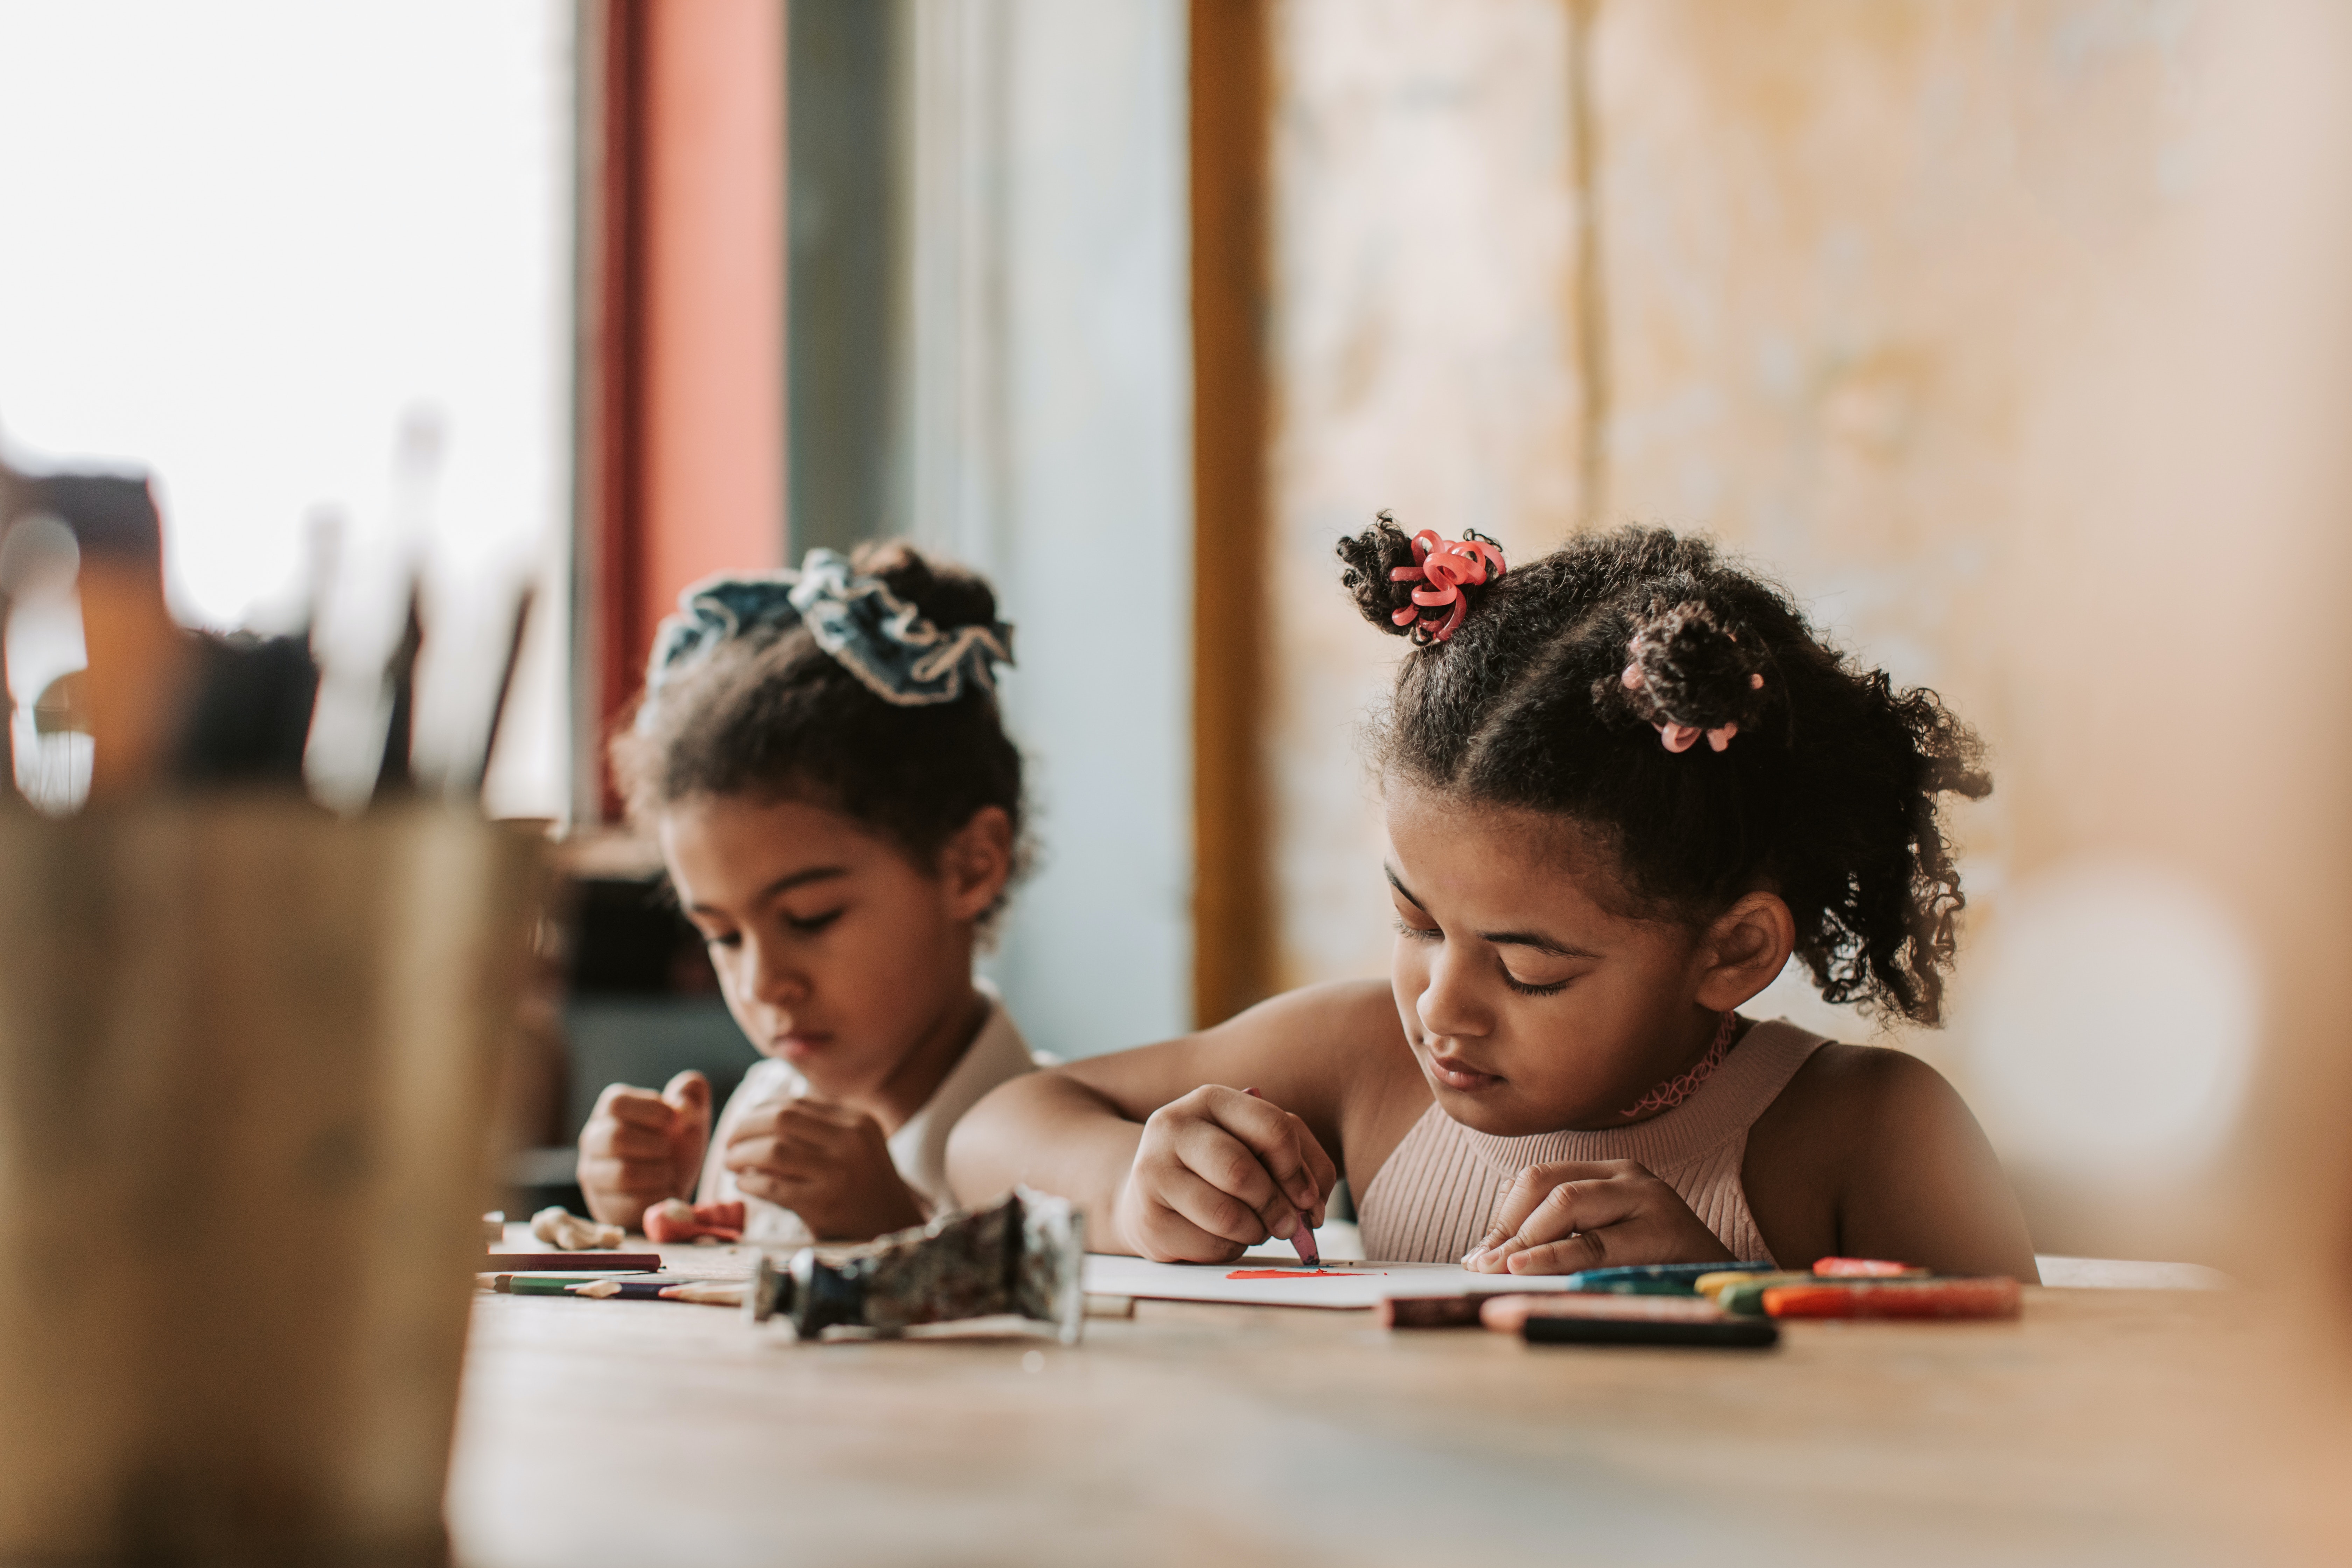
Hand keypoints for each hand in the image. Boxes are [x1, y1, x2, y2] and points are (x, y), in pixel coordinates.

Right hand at [576, 1070, 710, 1229]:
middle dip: (657, 1146)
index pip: (617, 1103)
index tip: (677, 1122)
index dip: (654, 1111)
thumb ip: (691, 1093)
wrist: (673, 1187)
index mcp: (611, 1110)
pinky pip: (631, 1204)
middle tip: (669, 1151)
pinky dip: (658, 1197)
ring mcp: (592, 1175)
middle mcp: (593, 1139)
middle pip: (616, 1138)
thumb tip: (681, 1104)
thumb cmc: (677, 1144)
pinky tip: (662, 1191)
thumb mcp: (690, 1114)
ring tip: (667, 1171)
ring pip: (623, 1174)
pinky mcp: (602, 1206)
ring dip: (659, 1173)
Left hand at [722, 1094, 925, 1241]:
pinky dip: (751, 1183)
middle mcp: (850, 1141)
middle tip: (729, 1144)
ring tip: (731, 1163)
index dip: (759, 1112)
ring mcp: (838, 1173)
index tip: (743, 1125)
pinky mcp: (823, 1204)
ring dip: (742, 1155)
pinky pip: (773, 1186)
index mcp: (856, 1121)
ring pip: (772, 1150)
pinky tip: (744, 1184)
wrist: (894, 1228)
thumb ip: (819, 1127)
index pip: (795, 1103)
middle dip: (744, 1129)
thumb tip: (758, 1117)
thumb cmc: (864, 1185)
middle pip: (780, 1119)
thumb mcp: (855, 1144)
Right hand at [1113, 1085, 1336, 1262]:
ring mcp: (1152, 1172)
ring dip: (1255, 1231)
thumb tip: (1311, 1206)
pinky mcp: (1149, 1220)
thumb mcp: (1260, 1147)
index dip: (1297, 1169)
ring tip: (1255, 1228)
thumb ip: (1302, 1163)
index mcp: (1210, 1100)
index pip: (1272, 1127)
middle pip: (1242, 1172)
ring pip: (1226, 1215)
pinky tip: (1224, 1236)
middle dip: (1276, 1206)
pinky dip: (1230, 1249)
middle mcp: (1173, 1126)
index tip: (1305, 1195)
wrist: (1152, 1193)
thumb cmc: (1218, 1167)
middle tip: (1288, 1224)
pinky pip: (1209, 1245)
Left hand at [1463, 1159, 1732, 1274]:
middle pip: (1546, 1183)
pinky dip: (1554, 1256)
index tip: (1478, 1254)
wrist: (1723, 1285)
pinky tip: (1525, 1268)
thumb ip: (1558, 1231)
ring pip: (1566, 1202)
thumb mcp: (1604, 1240)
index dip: (1502, 1216)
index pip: (1539, 1179)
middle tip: (1482, 1264)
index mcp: (1609, 1173)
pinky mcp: (1662, 1230)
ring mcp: (1647, 1198)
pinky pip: (1594, 1243)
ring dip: (1524, 1239)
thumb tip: (1488, 1249)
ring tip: (1498, 1268)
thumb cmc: (1656, 1267)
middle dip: (1507, 1225)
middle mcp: (1627, 1175)